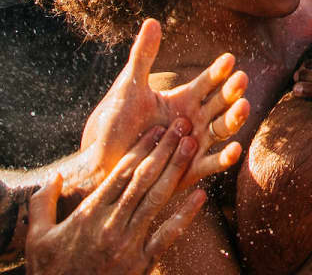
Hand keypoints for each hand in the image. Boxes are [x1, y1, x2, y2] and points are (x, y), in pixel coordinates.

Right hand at [25, 125, 206, 274]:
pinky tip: (201, 195)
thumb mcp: (37, 239)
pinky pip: (167, 236)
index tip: (157, 129)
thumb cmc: (50, 273)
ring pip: (157, 199)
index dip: (142, 148)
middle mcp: (111, 225)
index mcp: (89, 214)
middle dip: (165, 149)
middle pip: (143, 178)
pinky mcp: (141, 265)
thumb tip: (55, 176)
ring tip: (192, 145)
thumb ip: (43, 204)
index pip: (121, 173)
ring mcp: (128, 244)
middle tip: (182, 125)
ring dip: (177, 169)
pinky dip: (185, 215)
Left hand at [80, 20, 248, 194]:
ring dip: (235, 118)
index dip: (219, 71)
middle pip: (222, 102)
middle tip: (240, 80)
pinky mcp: (192, 169)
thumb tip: (152, 20)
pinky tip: (234, 150)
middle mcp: (197, 118)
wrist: (102, 165)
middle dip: (232, 91)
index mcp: (186, 98)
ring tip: (242, 107)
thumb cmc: (116, 124)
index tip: (228, 59)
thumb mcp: (130, 88)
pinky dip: (226, 158)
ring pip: (223, 129)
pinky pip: (213, 163)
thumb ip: (143, 57)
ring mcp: (197, 143)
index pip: (208, 80)